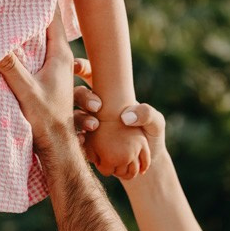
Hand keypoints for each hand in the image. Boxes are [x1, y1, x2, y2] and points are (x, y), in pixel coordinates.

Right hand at [0, 11, 74, 151]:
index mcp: (61, 56)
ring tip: (27, 9)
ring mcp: (61, 71)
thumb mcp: (25, 91)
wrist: (59, 148)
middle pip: (52, 26)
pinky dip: (37, 46)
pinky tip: (25, 42)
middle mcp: (64, 60)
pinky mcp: (55, 82)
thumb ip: (10, 67)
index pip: (53, 18)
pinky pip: (46, 55)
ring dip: (39, 28)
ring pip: (49, 41)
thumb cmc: (45, 120)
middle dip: (40, 9)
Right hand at [73, 58, 166, 172]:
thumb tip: (126, 116)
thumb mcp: (156, 123)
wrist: (147, 164)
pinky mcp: (86, 143)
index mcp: (108, 92)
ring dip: (80, 118)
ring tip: (94, 126)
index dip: (80, 66)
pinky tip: (83, 141)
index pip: (89, 73)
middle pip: (77, 93)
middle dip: (83, 96)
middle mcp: (94, 106)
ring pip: (73, 115)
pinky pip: (75, 138)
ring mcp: (87, 124)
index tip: (77, 66)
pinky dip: (77, 138)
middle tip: (97, 106)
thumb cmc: (152, 137)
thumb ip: (147, 114)